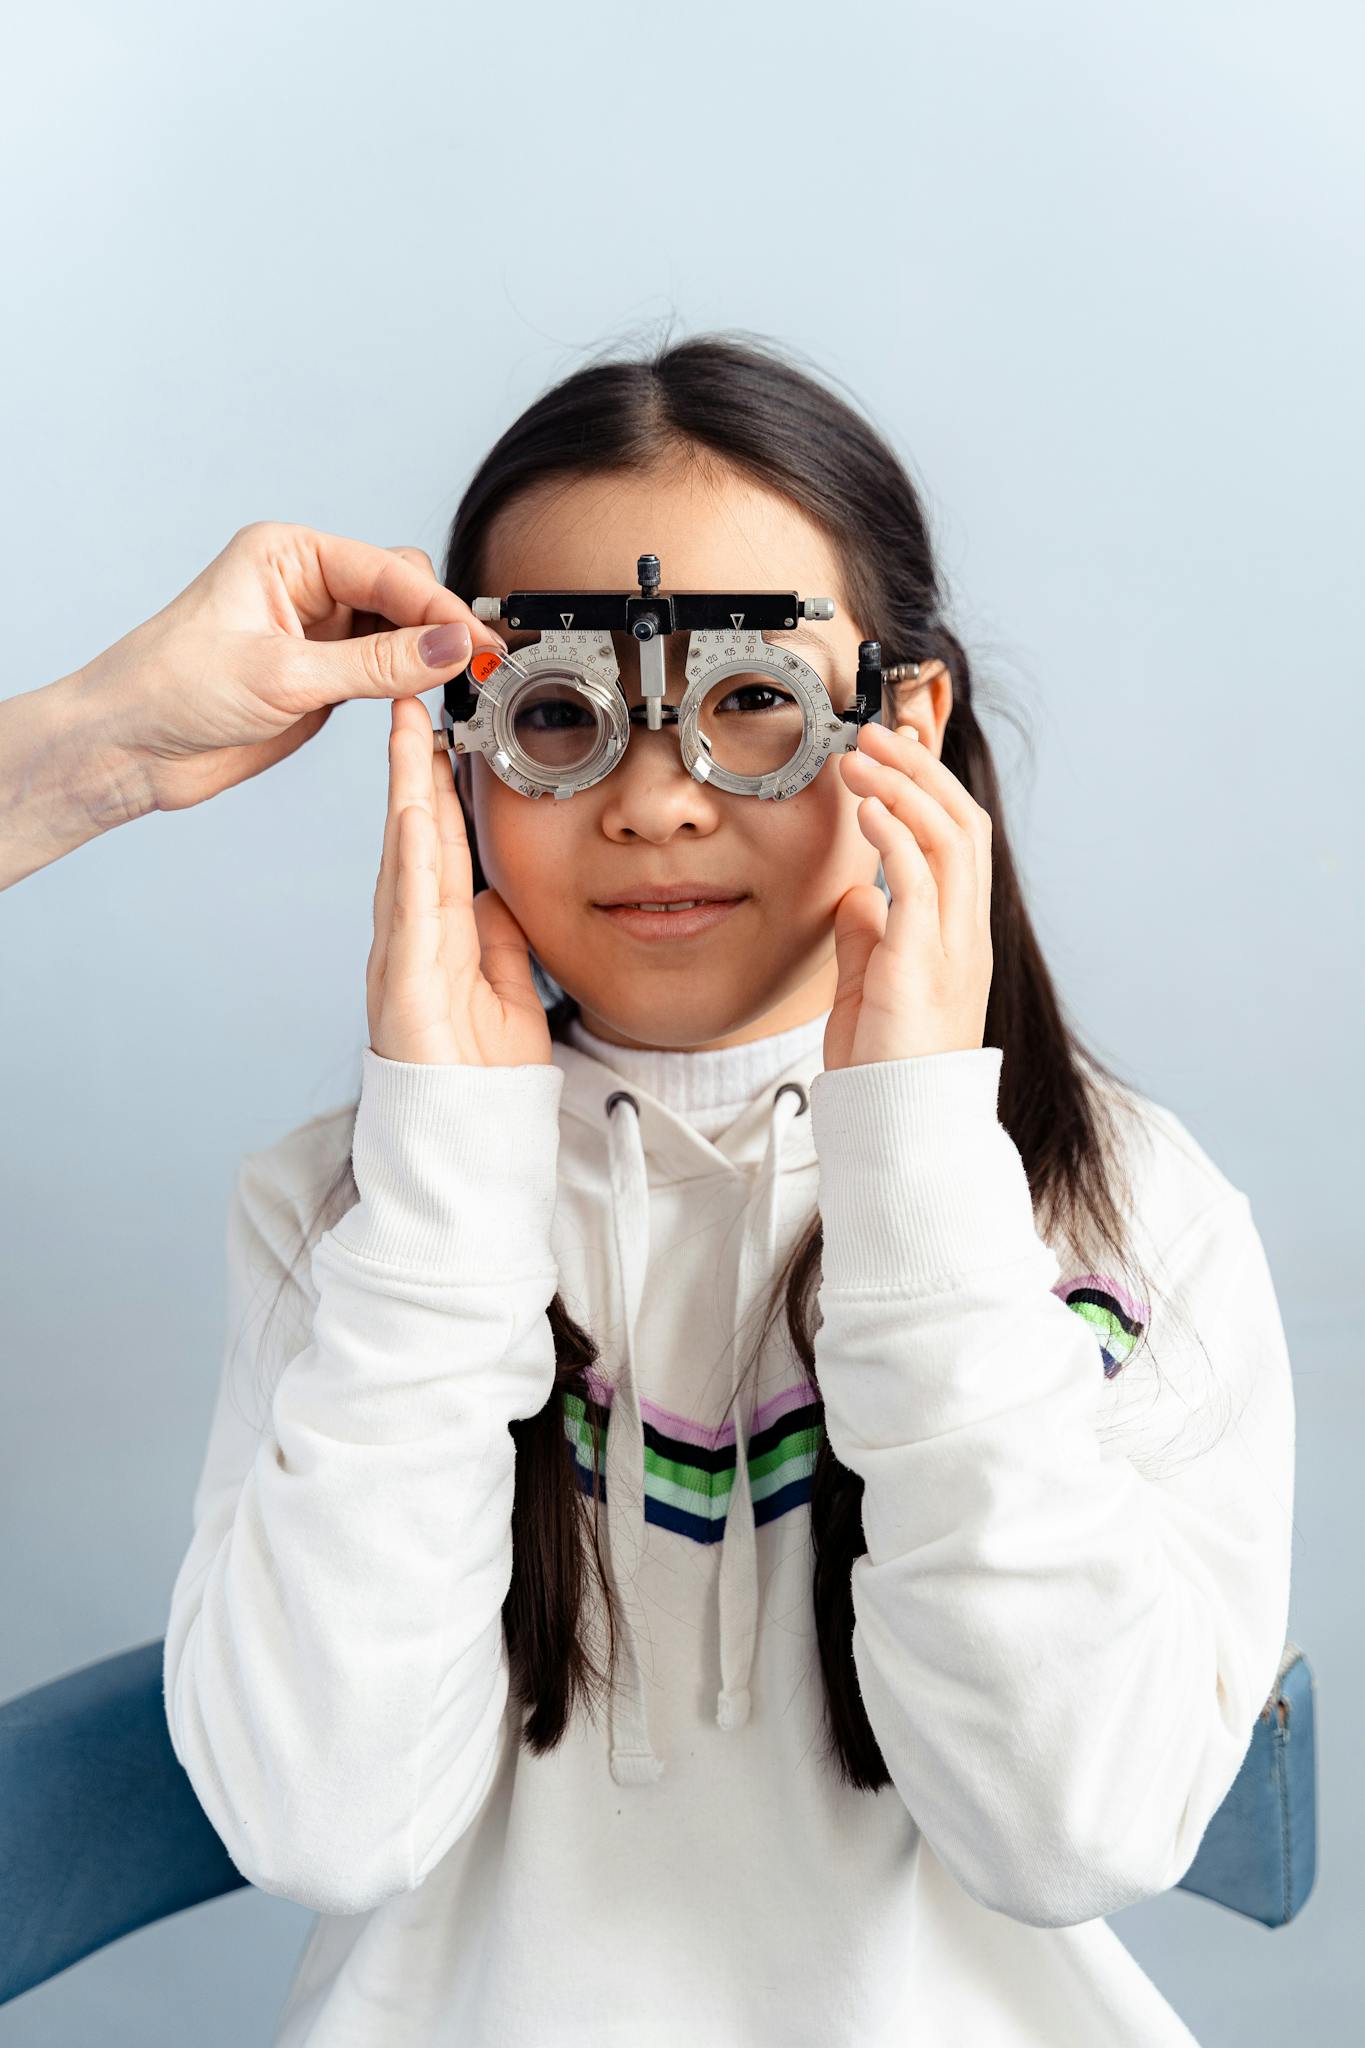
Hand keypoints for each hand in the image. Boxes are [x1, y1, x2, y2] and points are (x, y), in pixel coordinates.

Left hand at [71, 522, 504, 816]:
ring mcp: (317, 635)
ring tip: (458, 687)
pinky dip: (409, 686)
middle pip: (402, 592)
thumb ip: (376, 664)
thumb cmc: (171, 689)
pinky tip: (425, 700)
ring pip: (400, 633)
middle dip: (437, 626)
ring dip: (427, 657)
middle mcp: (305, 586)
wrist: (128, 750)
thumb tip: (451, 646)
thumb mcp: (282, 675)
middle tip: (472, 668)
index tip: (477, 643)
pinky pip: (384, 673)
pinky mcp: (321, 680)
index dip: (437, 608)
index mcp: (288, 556)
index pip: (386, 572)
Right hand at [367, 695, 551, 1067]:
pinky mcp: (403, 986)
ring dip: (404, 792)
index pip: (437, 848)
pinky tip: (409, 813)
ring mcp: (402, 960)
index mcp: (438, 938)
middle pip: (412, 839)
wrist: (469, 1142)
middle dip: (411, 769)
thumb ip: (500, 939)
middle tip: (412, 705)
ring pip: (404, 860)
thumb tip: (496, 893)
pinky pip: (409, 912)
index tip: (440, 736)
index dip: (436, 790)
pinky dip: (409, 860)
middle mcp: (411, 940)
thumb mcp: (508, 990)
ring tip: (406, 733)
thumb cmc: (482, 1078)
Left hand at [823, 718, 993, 1070]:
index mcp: (960, 935)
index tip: (893, 751)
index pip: (959, 840)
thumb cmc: (886, 1067)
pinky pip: (920, 883)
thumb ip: (870, 938)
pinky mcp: (925, 964)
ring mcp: (953, 947)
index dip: (931, 787)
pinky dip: (895, 837)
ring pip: (948, 840)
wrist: (899, 1126)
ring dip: (903, 788)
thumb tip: (856, 896)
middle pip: (962, 824)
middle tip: (875, 732)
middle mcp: (967, 933)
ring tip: (861, 756)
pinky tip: (867, 810)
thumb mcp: (873, 987)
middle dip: (920, 769)